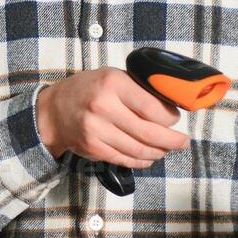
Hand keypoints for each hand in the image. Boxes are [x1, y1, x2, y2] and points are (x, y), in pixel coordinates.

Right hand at [36, 68, 188, 168]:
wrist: (54, 110)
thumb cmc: (88, 90)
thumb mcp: (112, 76)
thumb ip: (138, 89)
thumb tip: (170, 106)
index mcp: (113, 83)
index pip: (152, 107)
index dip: (170, 118)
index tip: (176, 119)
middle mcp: (104, 107)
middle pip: (149, 132)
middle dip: (172, 141)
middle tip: (183, 142)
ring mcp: (97, 130)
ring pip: (138, 149)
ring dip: (158, 152)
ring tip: (167, 149)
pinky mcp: (93, 148)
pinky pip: (125, 159)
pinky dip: (141, 161)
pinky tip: (149, 157)